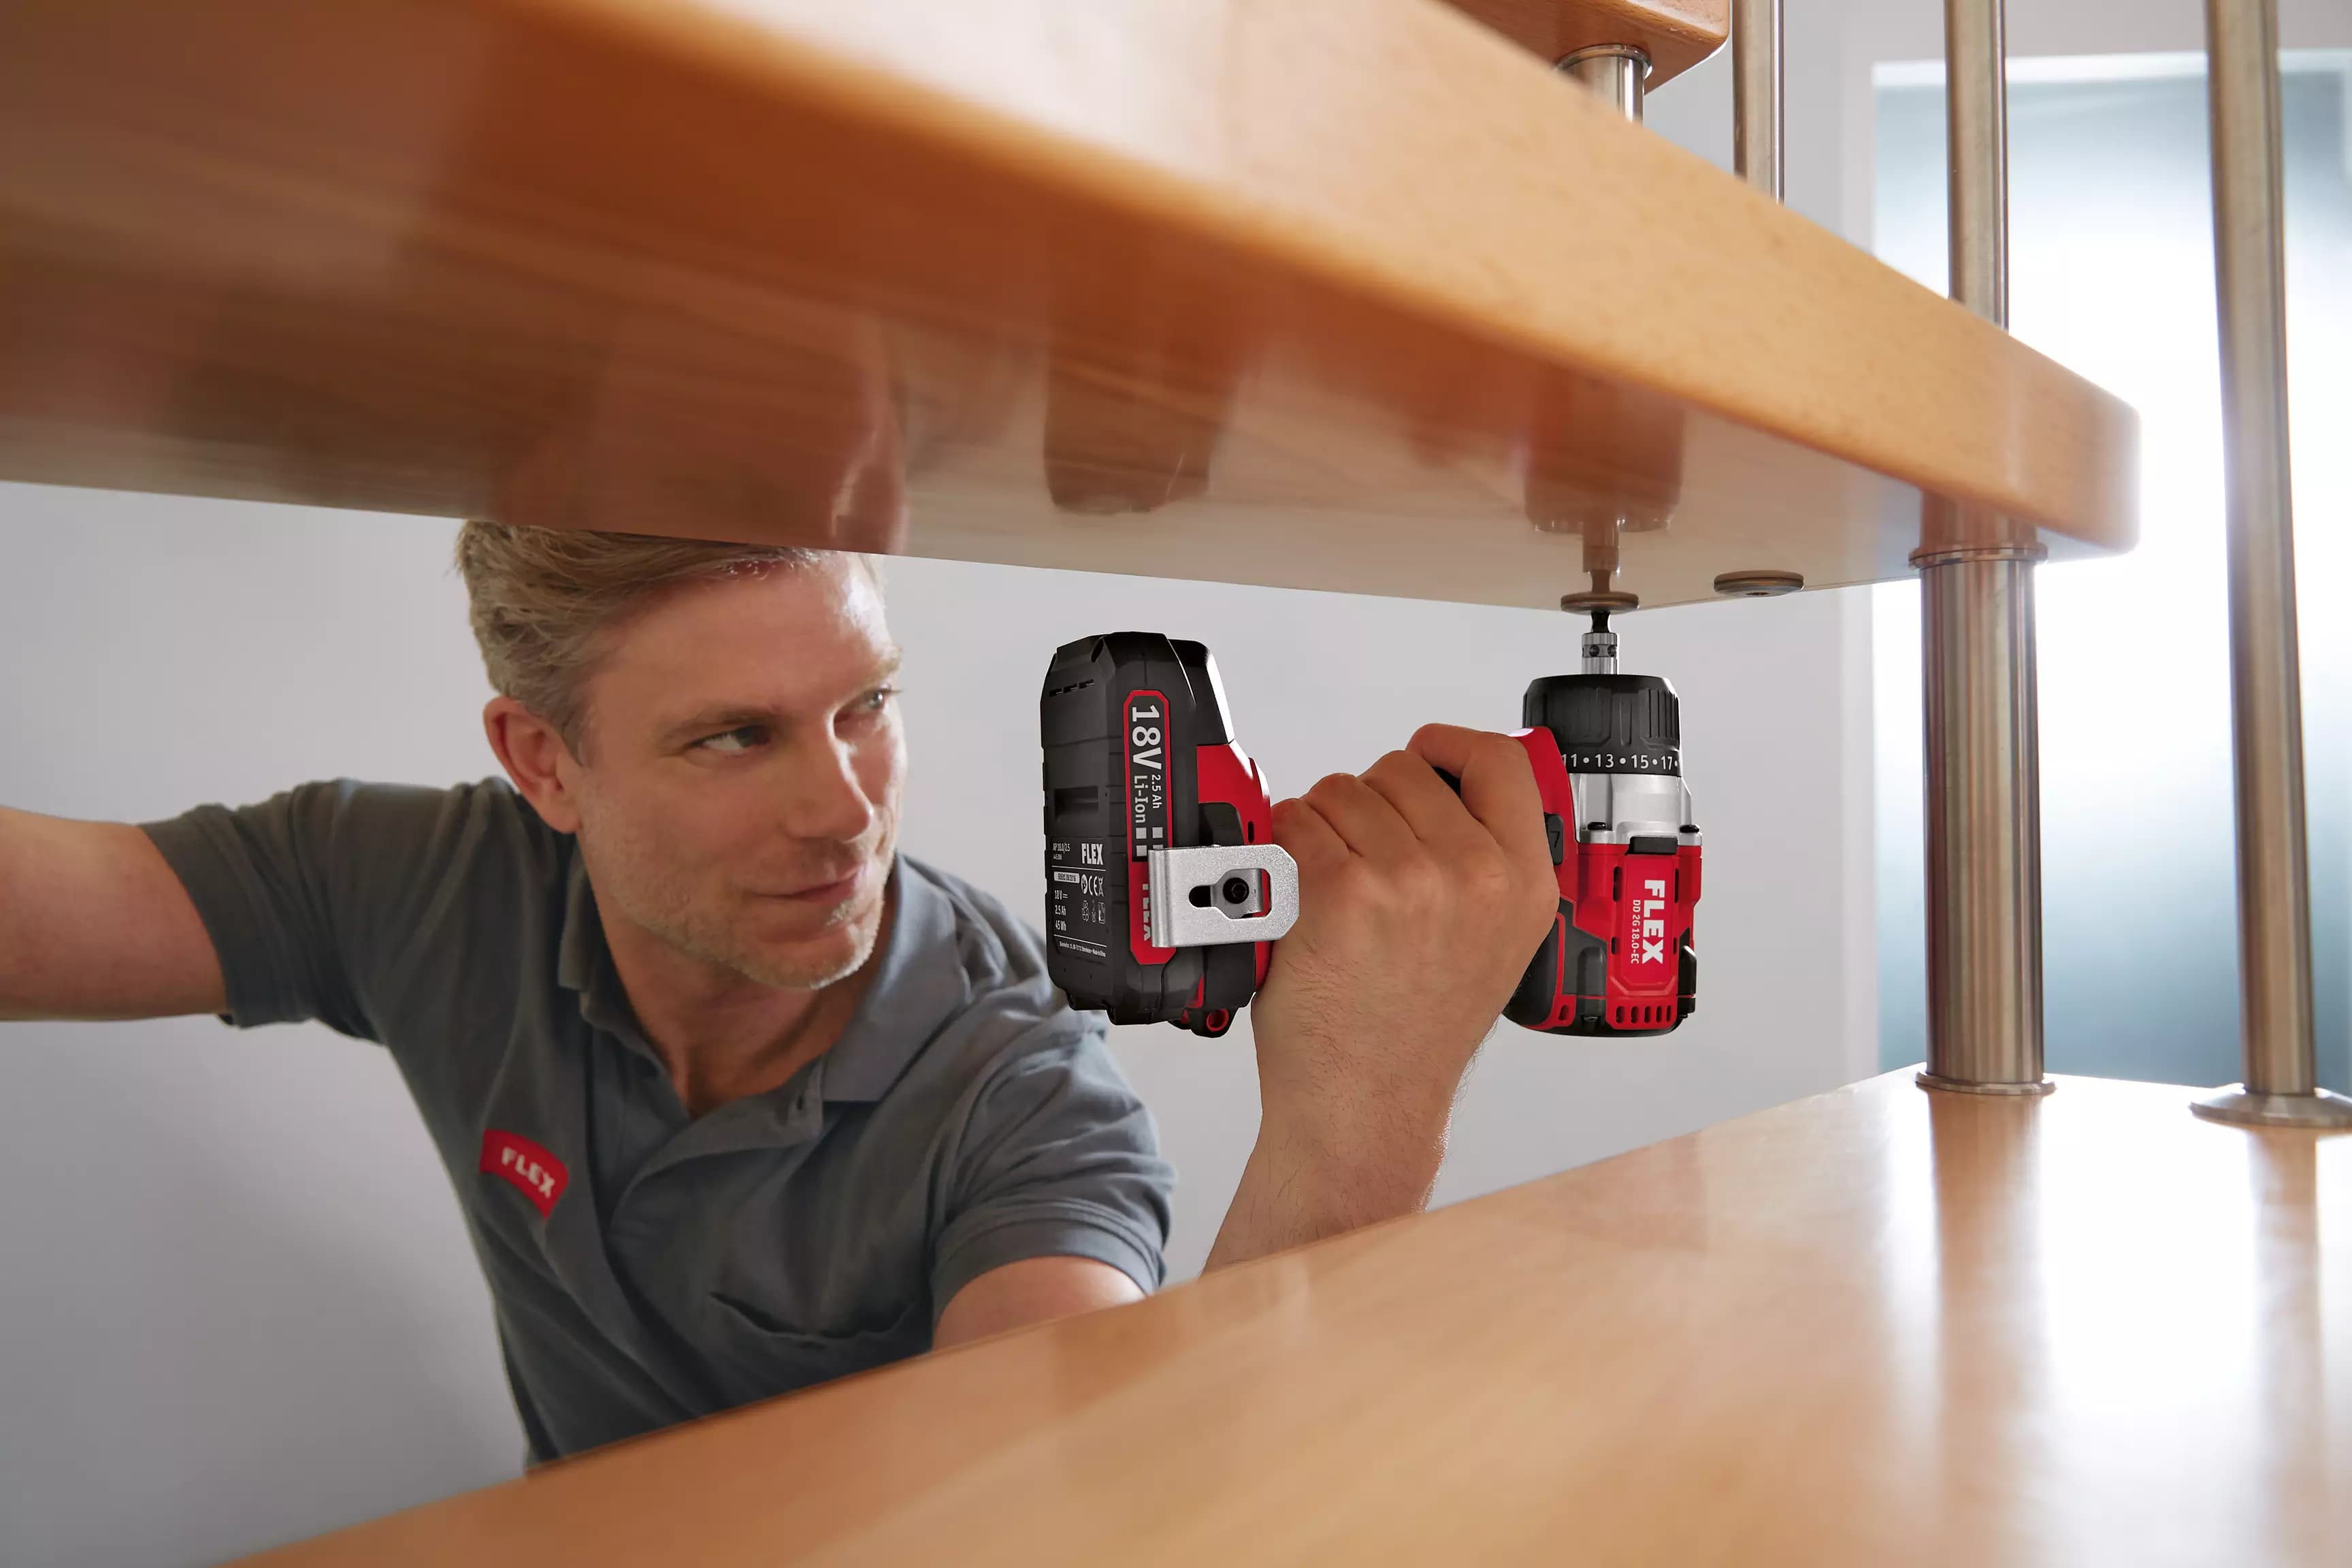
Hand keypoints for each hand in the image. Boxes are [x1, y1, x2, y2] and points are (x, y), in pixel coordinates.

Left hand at [1204, 725, 1558, 1267]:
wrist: (1367, 1103)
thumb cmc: (1413, 1029)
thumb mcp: (1494, 941)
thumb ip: (1485, 860)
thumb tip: (1439, 781)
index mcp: (1525, 881)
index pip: (1501, 759)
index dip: (1449, 746)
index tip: (1424, 756)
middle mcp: (1476, 874)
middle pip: (1403, 768)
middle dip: (1368, 802)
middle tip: (1360, 862)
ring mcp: (1409, 880)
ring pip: (1342, 789)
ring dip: (1320, 823)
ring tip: (1329, 887)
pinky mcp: (1341, 891)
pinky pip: (1298, 820)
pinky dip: (1283, 843)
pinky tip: (1295, 889)